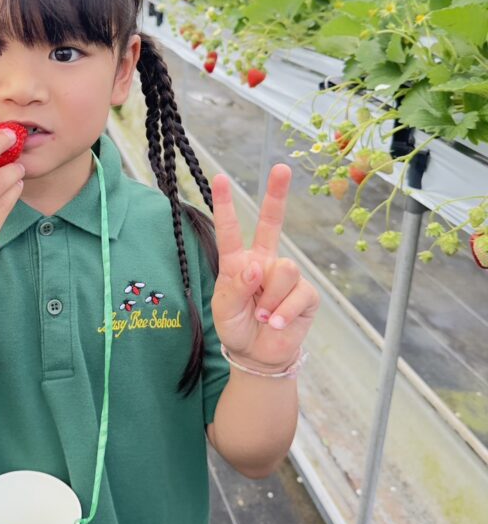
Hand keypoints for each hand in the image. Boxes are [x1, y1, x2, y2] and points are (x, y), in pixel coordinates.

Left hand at [210, 164, 319, 371]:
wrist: (259, 356)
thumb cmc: (237, 327)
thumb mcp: (224, 309)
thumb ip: (236, 286)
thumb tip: (256, 266)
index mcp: (239, 262)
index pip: (230, 229)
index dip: (224, 204)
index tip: (218, 178)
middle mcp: (264, 262)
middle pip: (273, 222)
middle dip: (277, 194)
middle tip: (281, 167)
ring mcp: (286, 276)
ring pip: (283, 270)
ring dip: (269, 299)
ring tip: (263, 316)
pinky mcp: (306, 293)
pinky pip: (297, 294)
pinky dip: (283, 313)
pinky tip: (276, 323)